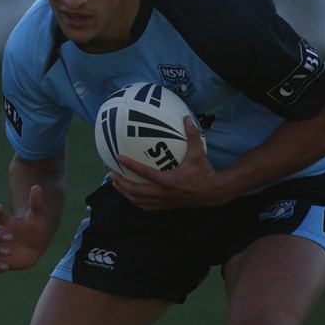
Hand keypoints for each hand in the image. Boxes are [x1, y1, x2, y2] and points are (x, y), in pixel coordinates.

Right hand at [0, 185, 50, 272]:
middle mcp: (1, 234)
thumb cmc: (36, 227)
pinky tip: (4, 267)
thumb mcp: (37, 215)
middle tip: (10, 238)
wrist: (38, 244)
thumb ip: (35, 203)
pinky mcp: (2, 260)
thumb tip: (37, 186)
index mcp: (8, 222)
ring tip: (7, 251)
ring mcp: (0, 247)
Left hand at [109, 117, 229, 209]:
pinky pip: (145, 206)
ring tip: (115, 184)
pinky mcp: (165, 206)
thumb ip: (192, 136)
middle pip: (135, 191)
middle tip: (110, 173)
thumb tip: (186, 118)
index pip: (144, 172)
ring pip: (138, 201)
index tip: (118, 158)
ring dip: (125, 193)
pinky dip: (135, 201)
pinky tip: (130, 194)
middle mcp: (163, 193)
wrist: (213, 193)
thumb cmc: (204, 172)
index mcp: (168, 180)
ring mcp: (163, 202)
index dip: (130, 165)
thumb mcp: (198, 153)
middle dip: (121, 183)